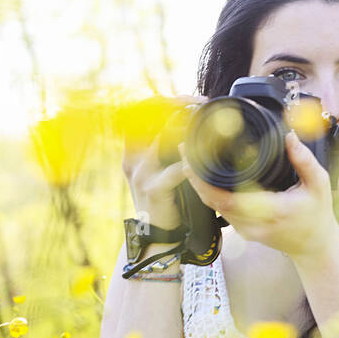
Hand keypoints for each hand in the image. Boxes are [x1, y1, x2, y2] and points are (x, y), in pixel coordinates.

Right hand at [123, 93, 204, 227]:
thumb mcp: (161, 172)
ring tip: (206, 123)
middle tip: (200, 103)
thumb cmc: (167, 202)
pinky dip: (190, 162)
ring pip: (160, 137)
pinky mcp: (153, 189)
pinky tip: (203, 157)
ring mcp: (141, 173)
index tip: (192, 99)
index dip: (165, 101)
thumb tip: (192, 129)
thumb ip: (168, 152)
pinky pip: (174, 170)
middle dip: (176, 104)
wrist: (158, 238)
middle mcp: (132, 158)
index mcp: (133, 151)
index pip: (141, 113)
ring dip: (185, 127)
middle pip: (148, 117)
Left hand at [180, 130, 338, 263]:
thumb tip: (289, 136)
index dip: (205, 181)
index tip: (194, 159)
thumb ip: (304, 160)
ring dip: (199, 184)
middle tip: (185, 150)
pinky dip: (209, 194)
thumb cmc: (317, 214)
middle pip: (213, 201)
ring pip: (214, 207)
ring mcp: (247, 230)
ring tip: (190, 158)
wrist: (315, 246)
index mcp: (272, 211)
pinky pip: (221, 211)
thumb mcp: (319, 184)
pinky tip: (203, 177)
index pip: (228, 198)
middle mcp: (255, 224)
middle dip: (194, 176)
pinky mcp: (244, 231)